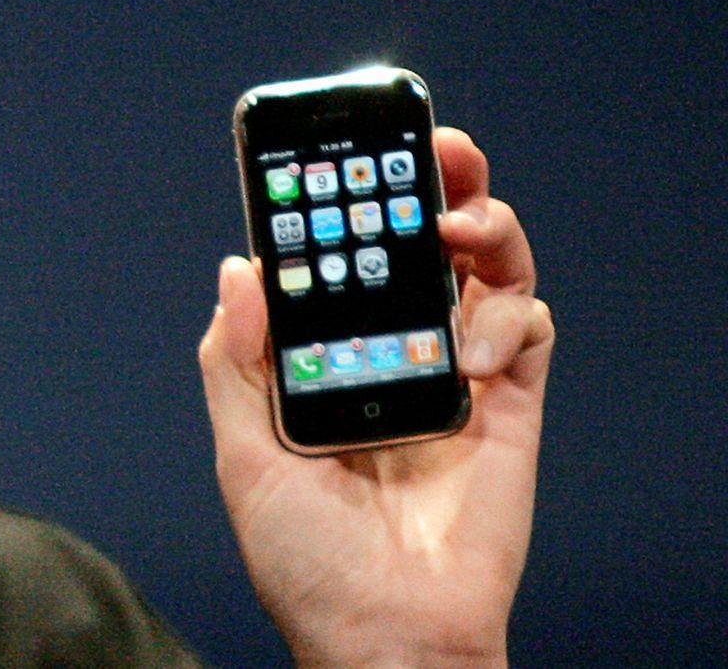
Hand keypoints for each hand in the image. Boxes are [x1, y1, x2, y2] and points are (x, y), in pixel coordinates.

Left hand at [199, 128, 553, 666]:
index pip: (345, 259)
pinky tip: (476, 355)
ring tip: (460, 224)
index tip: (341, 156)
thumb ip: (237, 362)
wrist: (388, 635)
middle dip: (433, 185)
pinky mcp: (512, 403)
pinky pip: (529, 327)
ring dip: (485, 226)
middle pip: (423, 246)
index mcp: (332, 356)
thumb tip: (240, 268)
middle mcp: (395, 352)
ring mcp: (457, 372)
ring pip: (486, 268)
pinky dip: (511, 318)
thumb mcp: (246, 456)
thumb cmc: (309, 559)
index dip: (347, 205)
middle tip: (434, 146)